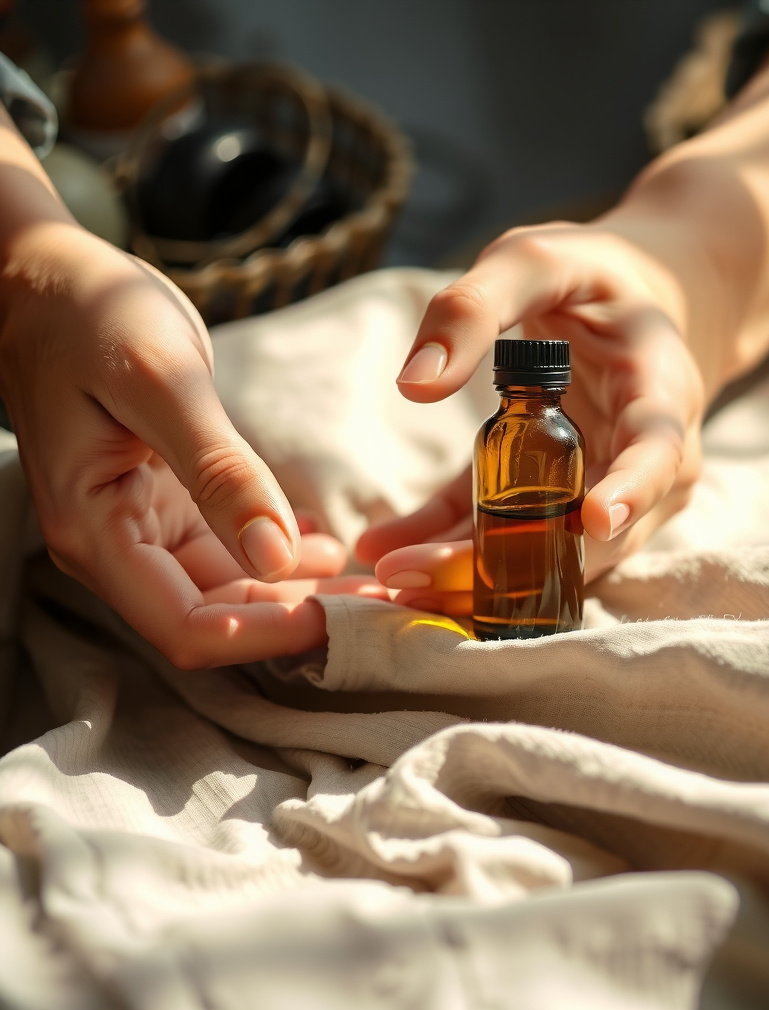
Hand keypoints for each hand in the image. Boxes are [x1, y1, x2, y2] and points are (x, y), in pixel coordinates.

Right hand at [0, 222, 385, 666]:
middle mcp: (116, 545)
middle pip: (218, 616)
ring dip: (298, 591)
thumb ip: (220, 473)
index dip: (270, 633)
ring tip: (369, 578)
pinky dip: (280, 553)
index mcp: (97, 532)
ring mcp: (143, 527)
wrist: (52, 281)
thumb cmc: (90, 317)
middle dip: (299, 617)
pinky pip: (230, 549)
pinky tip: (328, 544)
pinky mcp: (168, 504)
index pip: (190, 626)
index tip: (346, 616)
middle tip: (381, 604)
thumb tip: (277, 557)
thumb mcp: (163, 385)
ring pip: (230, 588)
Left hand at [356, 218, 720, 616]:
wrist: (631, 306)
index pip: (659, 451)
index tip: (595, 519)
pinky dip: (452, 546)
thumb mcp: (535, 260)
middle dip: (507, 562)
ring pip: (552, 554)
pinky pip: (513, 535)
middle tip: (414, 575)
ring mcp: (613, 491)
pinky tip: (387, 549)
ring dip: (472, 574)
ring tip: (388, 577)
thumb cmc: (589, 276)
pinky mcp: (563, 500)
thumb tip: (415, 385)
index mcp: (660, 390)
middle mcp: (651, 460)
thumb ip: (476, 307)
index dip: (633, 489)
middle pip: (592, 532)